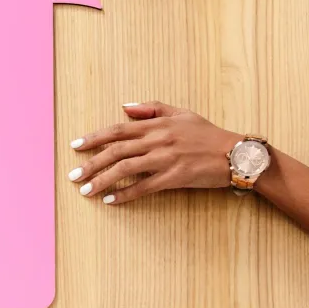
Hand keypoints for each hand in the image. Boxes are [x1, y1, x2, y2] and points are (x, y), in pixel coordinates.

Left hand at [66, 102, 236, 204]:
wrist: (235, 153)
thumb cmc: (208, 134)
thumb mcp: (182, 113)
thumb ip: (152, 109)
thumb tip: (124, 107)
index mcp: (157, 124)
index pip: (118, 129)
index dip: (94, 138)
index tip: (75, 146)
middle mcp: (158, 139)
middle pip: (116, 150)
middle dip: (91, 163)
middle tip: (73, 176)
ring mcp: (166, 158)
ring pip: (126, 168)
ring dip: (103, 180)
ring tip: (86, 191)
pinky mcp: (175, 177)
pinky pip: (144, 187)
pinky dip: (126, 194)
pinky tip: (111, 200)